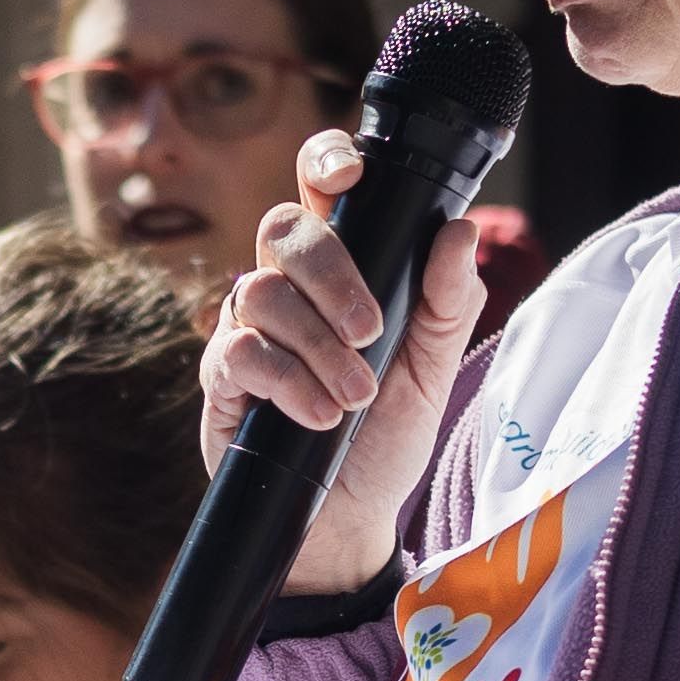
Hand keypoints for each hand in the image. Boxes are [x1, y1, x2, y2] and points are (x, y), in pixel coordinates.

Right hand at [206, 134, 489, 596]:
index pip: (319, 188)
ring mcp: (248, 329)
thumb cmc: (387, 436)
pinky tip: (320, 415)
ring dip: (317, 347)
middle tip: (370, 330)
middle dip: (330, 272)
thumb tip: (458, 231)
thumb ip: (448, 301)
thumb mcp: (433, 368)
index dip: (325, 161)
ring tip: (354, 398)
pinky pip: (239, 352)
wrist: (348, 518)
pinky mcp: (221, 379)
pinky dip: (288, 382)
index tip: (349, 179)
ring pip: (261, 291)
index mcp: (340, 266)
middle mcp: (287, 286)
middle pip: (282, 227)